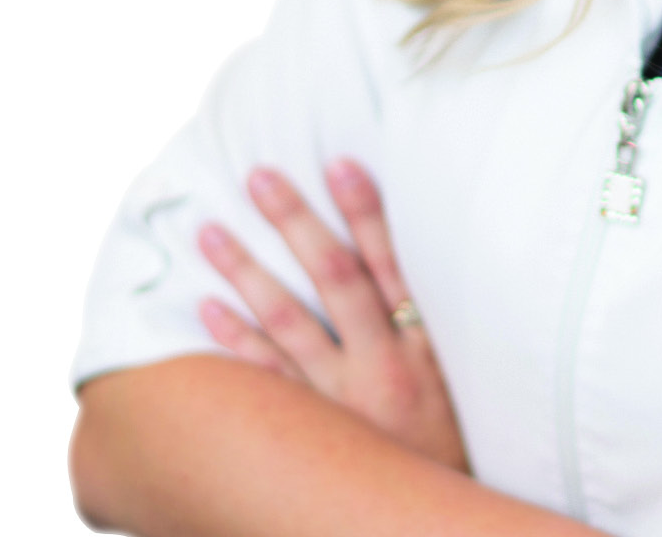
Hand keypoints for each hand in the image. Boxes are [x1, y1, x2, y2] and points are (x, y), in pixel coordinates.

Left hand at [196, 157, 469, 473]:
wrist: (429, 522)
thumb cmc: (448, 442)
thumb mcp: (456, 376)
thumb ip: (431, 320)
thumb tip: (400, 256)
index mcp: (423, 345)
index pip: (391, 261)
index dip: (366, 210)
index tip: (339, 162)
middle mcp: (380, 366)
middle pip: (334, 278)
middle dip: (296, 222)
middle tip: (260, 176)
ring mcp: (338, 402)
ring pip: (286, 323)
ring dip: (246, 272)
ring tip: (210, 231)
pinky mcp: (308, 435)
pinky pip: (263, 382)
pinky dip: (234, 343)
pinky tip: (206, 309)